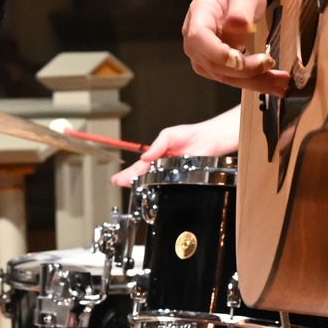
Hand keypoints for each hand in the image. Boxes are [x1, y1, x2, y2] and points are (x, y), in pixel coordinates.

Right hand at [112, 108, 239, 186]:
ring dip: (143, 186)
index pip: (140, 165)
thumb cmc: (191, 134)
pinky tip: (154, 192)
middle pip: (144, 175)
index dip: (129, 172)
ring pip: (155, 182)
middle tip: (118, 184)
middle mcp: (163, 166)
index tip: (117, 178)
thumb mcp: (170, 135)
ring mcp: (173, 174)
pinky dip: (162, 189)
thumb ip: (158, 145)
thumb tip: (145, 156)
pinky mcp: (184, 179)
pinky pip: (171, 186)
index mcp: (157, 155)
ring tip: (131, 188)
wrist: (211, 139)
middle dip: (130, 180)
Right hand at [182, 0, 287, 93]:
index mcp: (199, 16)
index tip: (240, 58)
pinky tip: (274, 83)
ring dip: (254, 82)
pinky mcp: (216, 65)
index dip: (217, 52)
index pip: (199, 39)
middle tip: (271, 64)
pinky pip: (233, 77)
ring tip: (281, 83)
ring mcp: (204, 55)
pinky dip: (254, 82)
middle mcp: (195, 40)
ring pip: (226, 76)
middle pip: (214, 63)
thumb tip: (238, 27)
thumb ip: (240, 10)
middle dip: (245, 71)